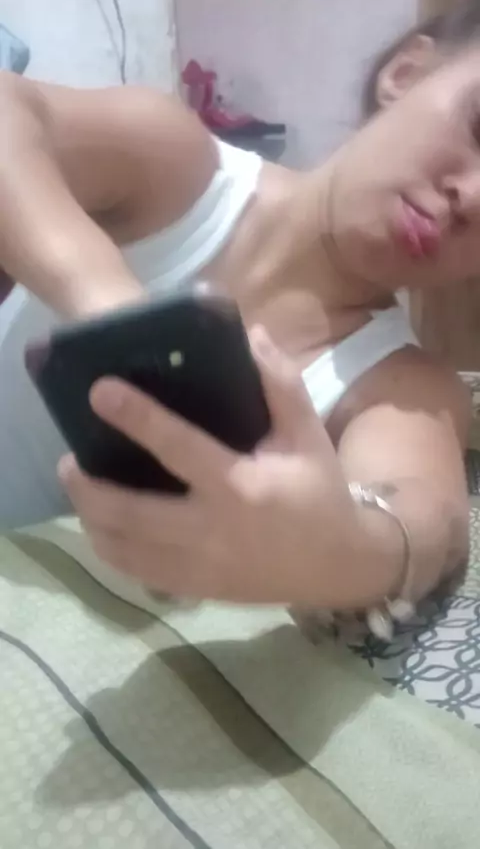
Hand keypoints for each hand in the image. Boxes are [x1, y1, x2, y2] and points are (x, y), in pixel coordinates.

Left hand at [59, 328, 362, 606]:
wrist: (338, 566)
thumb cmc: (319, 493)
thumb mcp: (307, 434)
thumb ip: (280, 383)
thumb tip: (251, 334)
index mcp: (240, 486)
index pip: (178, 447)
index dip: (136, 417)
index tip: (99, 391)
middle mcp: (211, 529)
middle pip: (130, 512)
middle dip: (88, 486)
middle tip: (70, 457)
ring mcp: (198, 566)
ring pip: (123, 548)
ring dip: (90, 517)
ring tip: (80, 485)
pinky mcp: (194, 588)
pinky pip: (135, 572)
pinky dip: (108, 547)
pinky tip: (101, 524)